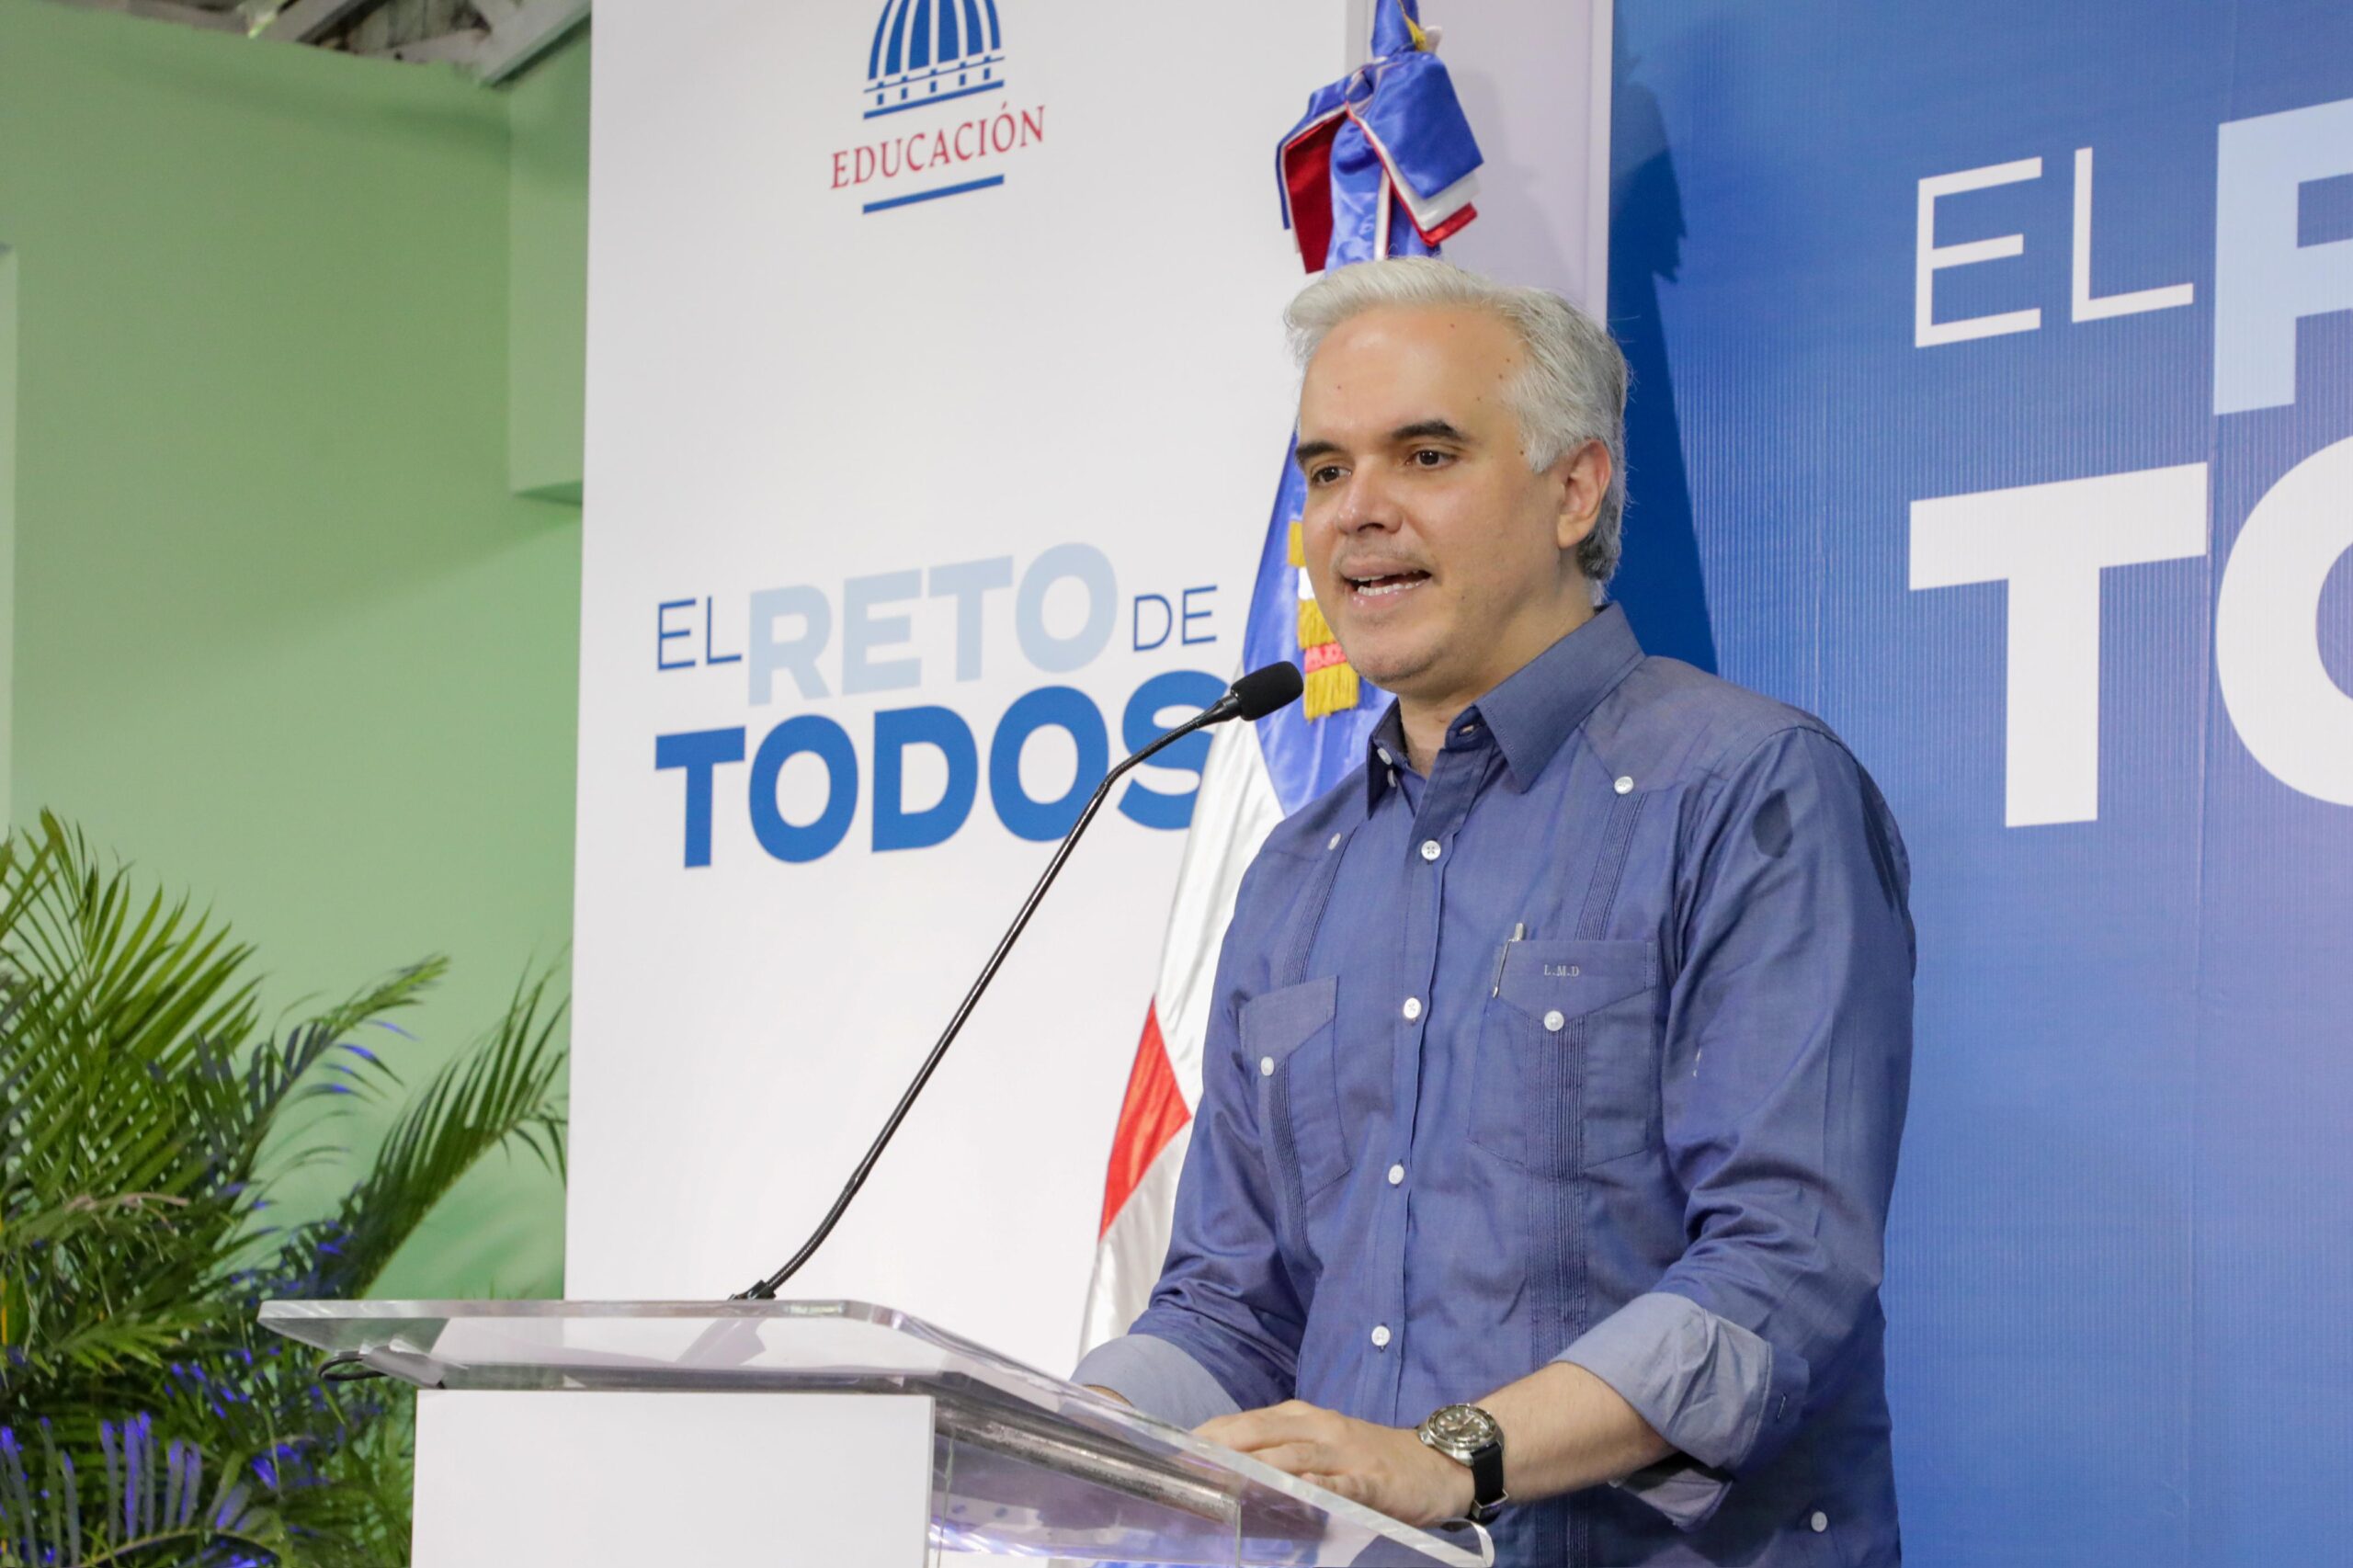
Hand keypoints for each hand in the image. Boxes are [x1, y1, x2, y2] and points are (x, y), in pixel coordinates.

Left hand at [1195, 1400, 1473, 1526]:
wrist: (1437, 1463)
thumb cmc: (1370, 1458)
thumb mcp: (1320, 1445)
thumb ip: (1278, 1452)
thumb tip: (1224, 1469)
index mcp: (1300, 1418)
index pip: (1243, 1422)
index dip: (1207, 1435)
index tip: (1171, 1452)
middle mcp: (1318, 1428)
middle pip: (1259, 1432)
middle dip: (1220, 1447)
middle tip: (1183, 1465)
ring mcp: (1345, 1453)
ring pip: (1293, 1455)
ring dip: (1256, 1467)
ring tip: (1222, 1479)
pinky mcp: (1372, 1481)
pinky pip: (1341, 1484)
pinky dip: (1317, 1486)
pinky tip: (1296, 1493)